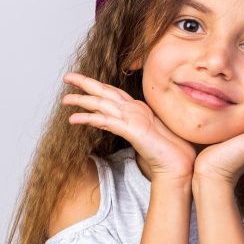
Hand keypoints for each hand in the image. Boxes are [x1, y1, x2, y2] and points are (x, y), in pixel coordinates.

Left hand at [62, 72, 196, 182]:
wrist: (177, 166)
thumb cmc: (165, 154)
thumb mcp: (145, 136)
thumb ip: (133, 127)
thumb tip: (118, 126)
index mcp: (140, 108)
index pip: (114, 92)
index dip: (98, 86)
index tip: (83, 83)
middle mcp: (136, 108)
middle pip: (106, 91)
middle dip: (85, 82)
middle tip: (68, 77)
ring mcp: (134, 117)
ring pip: (102, 103)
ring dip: (82, 99)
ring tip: (66, 99)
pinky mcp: (132, 129)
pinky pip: (104, 121)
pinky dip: (87, 118)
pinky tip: (73, 119)